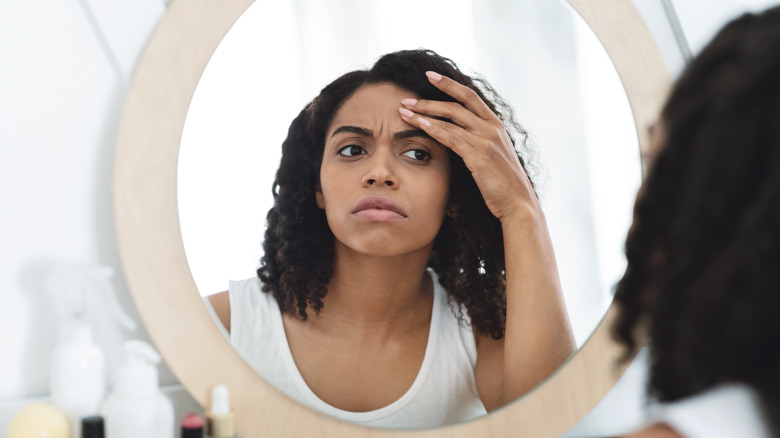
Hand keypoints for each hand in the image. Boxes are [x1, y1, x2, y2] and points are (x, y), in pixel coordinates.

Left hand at [398, 71, 539, 221]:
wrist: (518, 203)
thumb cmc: (502, 184)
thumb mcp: (493, 156)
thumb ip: (478, 142)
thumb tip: (458, 136)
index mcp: (496, 125)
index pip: (470, 96)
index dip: (449, 84)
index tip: (430, 76)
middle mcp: (492, 128)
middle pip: (456, 104)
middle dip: (429, 99)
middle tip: (406, 98)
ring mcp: (487, 141)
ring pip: (451, 119)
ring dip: (424, 113)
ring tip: (404, 111)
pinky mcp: (480, 156)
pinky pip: (452, 138)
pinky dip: (434, 129)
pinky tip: (419, 124)